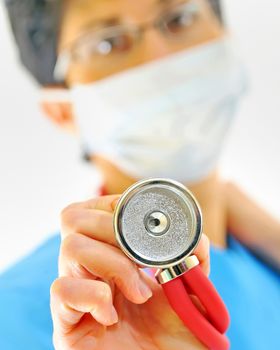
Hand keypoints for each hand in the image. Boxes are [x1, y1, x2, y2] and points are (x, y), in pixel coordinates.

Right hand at [50, 195, 209, 348]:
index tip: (141, 222)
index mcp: (112, 255)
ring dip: (113, 263)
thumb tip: (195, 236)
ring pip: (70, 247)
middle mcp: (89, 269)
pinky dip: (93, 296)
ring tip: (139, 293)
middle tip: (140, 256)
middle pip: (73, 219)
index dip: (115, 206)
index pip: (93, 210)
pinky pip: (61, 290)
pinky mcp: (66, 324)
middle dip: (112, 228)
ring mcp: (76, 294)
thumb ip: (194, 258)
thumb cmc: (177, 334)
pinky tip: (113, 316)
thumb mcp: (191, 289)